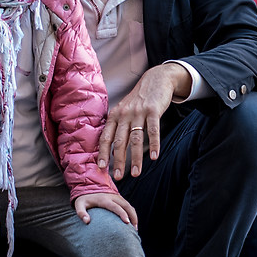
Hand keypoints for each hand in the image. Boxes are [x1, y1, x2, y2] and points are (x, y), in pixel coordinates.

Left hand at [74, 190, 137, 226]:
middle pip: (127, 206)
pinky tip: (132, 223)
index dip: (122, 214)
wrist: (88, 187)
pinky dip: (132, 214)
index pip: (116, 207)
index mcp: (104, 199)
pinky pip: (128, 206)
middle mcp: (113, 197)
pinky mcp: (119, 198)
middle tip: (134, 229)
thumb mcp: (79, 205)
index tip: (127, 223)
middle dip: (132, 217)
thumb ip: (81, 213)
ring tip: (134, 228)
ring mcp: (117, 197)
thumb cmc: (84, 199)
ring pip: (129, 206)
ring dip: (134, 216)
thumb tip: (87, 221)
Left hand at [98, 63, 184, 177]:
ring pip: (135, 139)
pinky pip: (153, 131)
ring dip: (135, 158)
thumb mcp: (124, 110)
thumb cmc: (139, 99)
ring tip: (136, 173)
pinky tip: (154, 157)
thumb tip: (112, 150)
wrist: (156, 79)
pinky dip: (154, 145)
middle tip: (118, 177)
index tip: (101, 168)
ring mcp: (138, 112)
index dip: (103, 153)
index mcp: (115, 115)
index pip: (106, 137)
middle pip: (119, 142)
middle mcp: (124, 114)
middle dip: (118, 161)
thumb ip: (118, 127)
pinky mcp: (153, 111)